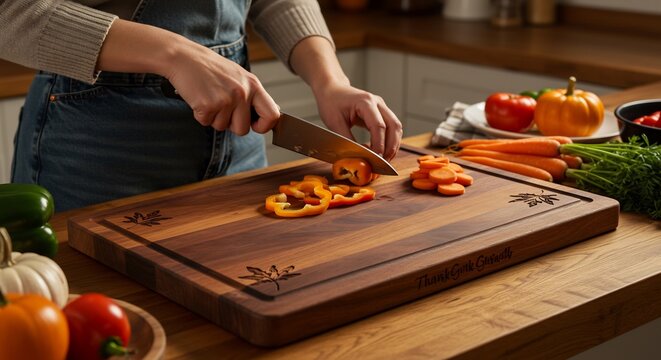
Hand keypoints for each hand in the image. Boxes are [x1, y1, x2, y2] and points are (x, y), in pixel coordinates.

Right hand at [97, 19, 279, 134]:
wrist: (184, 58)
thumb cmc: (211, 68)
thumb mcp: (239, 76)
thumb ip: (254, 95)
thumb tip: (272, 115)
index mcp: (253, 84)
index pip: (272, 115)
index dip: (264, 126)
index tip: (255, 125)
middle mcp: (242, 92)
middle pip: (243, 130)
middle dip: (231, 124)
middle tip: (221, 106)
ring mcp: (225, 100)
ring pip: (222, 127)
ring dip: (214, 118)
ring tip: (209, 96)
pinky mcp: (208, 105)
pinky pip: (206, 123)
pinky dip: (201, 115)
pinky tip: (199, 98)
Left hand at [314, 83, 401, 160]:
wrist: (332, 90)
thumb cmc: (331, 103)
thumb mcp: (334, 122)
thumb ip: (347, 139)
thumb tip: (358, 156)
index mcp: (365, 102)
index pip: (378, 125)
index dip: (379, 144)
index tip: (376, 158)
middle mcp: (377, 103)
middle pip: (393, 126)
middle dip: (391, 146)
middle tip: (384, 162)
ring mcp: (381, 107)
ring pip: (396, 127)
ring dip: (393, 145)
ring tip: (385, 159)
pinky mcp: (381, 112)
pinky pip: (391, 127)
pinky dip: (390, 140)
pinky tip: (383, 151)